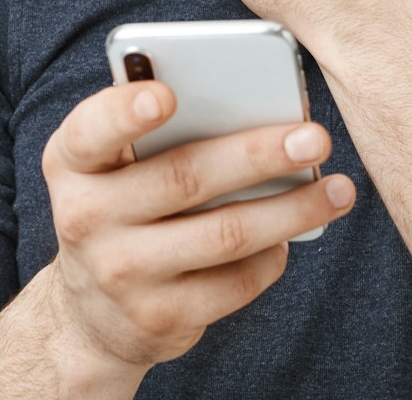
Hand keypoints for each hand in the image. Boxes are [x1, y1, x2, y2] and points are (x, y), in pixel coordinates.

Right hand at [39, 78, 356, 371]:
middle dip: (258, 154)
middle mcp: (85, 218)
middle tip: (315, 136)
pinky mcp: (159, 318)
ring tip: (338, 189)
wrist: (94, 312)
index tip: (168, 95)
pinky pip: (235, 283)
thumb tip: (256, 108)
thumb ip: (158, 132)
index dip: (126, 111)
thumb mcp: (114, 166)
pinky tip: (292, 237)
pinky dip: (273, 256)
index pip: (91, 131)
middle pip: (185, 177)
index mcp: (73, 163)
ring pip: (225, 233)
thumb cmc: (123, 205)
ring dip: (291, 209)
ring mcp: (121, 273)